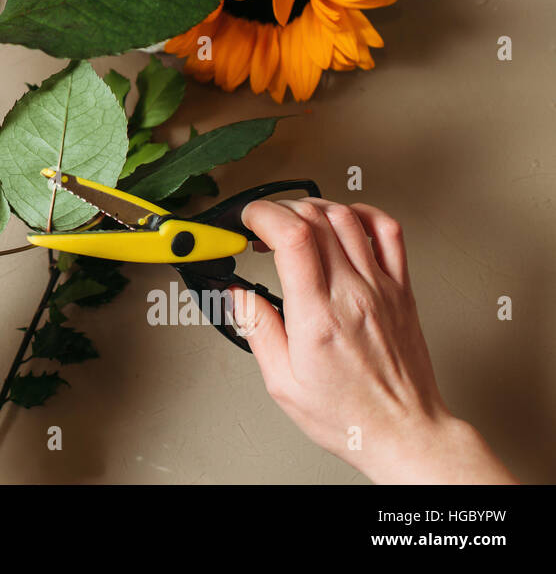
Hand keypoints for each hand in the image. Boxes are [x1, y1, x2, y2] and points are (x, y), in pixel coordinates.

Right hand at [235, 198, 513, 483]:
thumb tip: (237, 294)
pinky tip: (344, 221)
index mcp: (318, 317)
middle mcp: (352, 295)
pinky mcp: (401, 290)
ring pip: (347, 217)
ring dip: (313, 208)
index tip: (248, 222)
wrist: (405, 433)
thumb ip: (257, 329)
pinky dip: (363, 213)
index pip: (292, 236)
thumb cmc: (349, 416)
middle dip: (280, 210)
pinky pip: (389, 232)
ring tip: (295, 225)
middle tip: (263, 228)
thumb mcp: (282, 383)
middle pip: (316, 217)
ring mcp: (381, 288)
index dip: (263, 215)